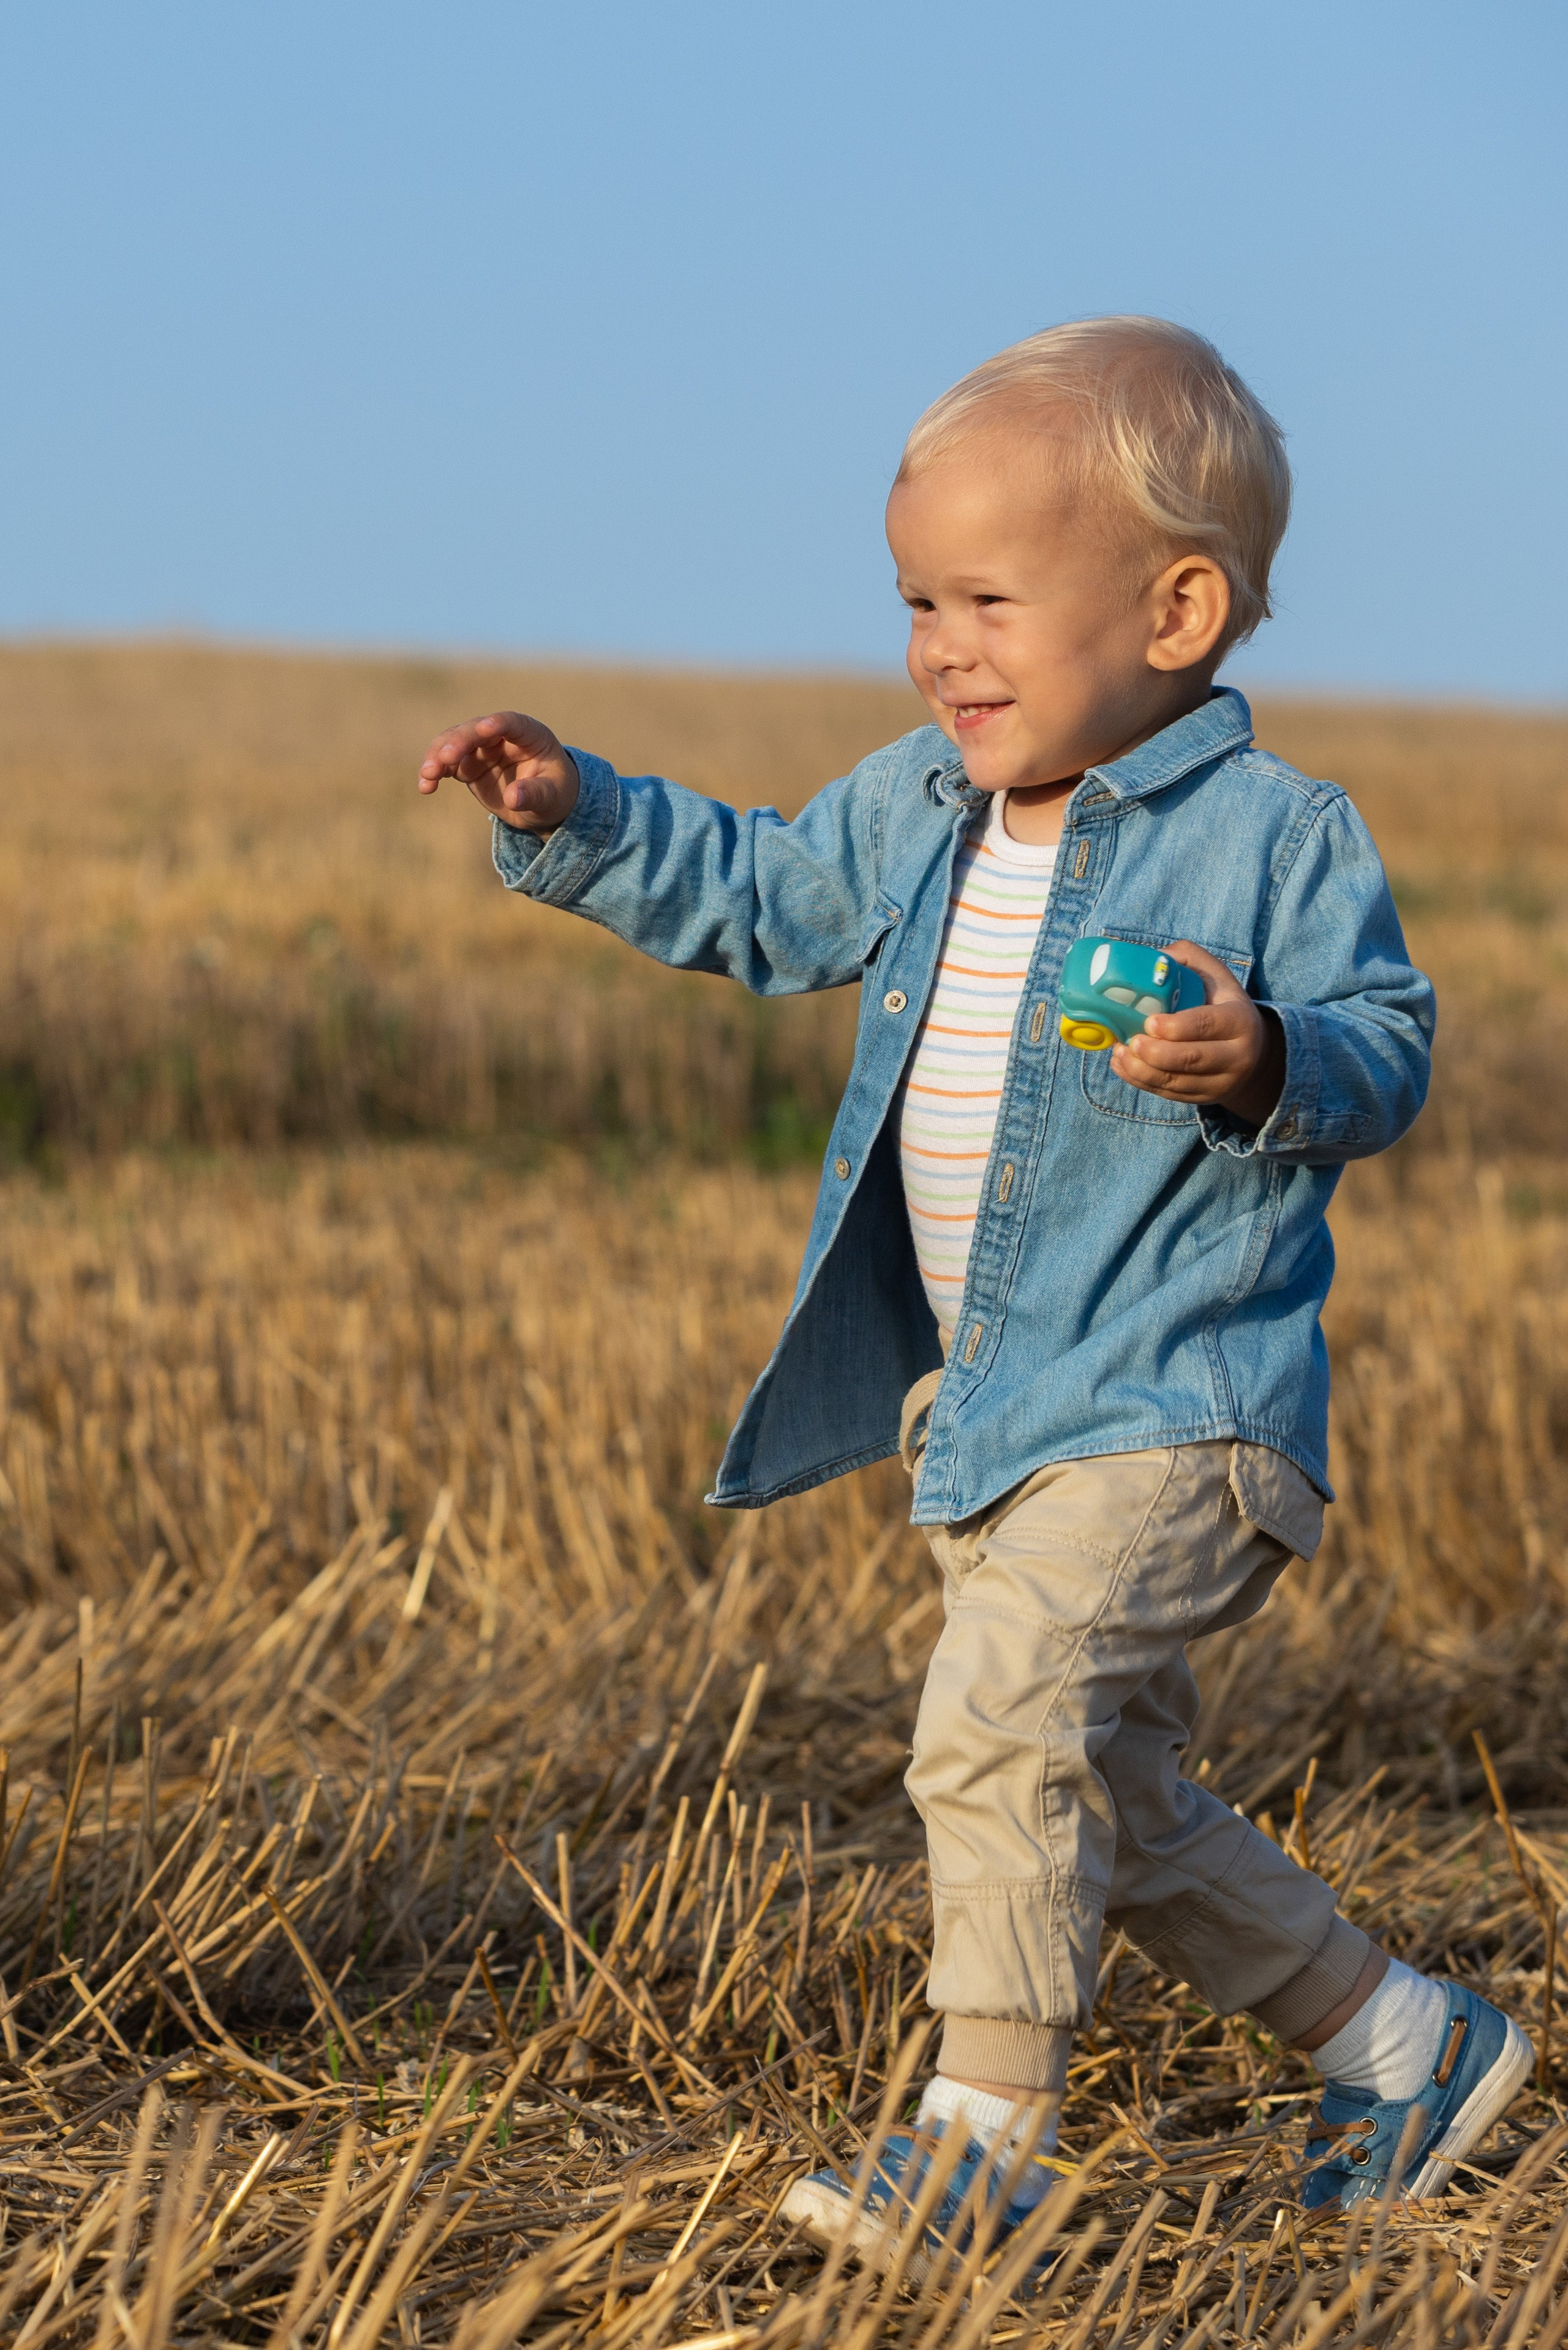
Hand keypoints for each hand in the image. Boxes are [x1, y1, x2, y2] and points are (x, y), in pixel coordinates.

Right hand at [417, 710, 579, 832]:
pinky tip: (426, 787)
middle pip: (475, 730)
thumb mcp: (552, 797)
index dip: (497, 723)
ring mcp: (481, 748)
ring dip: (438, 756)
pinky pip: (446, 764)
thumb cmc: (555, 794)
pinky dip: (434, 773)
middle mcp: (501, 735)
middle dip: (458, 742)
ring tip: (428, 776)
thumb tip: (514, 797)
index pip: (511, 722)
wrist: (544, 805)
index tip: (484, 728)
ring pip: (454, 742)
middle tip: (444, 758)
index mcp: (529, 734)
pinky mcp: (468, 765)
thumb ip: (535, 794)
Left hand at [1111, 940, 1285, 1126]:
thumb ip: (1186, 958)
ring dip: (1141, 1070)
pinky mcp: (1205, 1098)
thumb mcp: (1215, 976)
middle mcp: (1237, 1056)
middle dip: (1154, 1053)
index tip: (1148, 1022)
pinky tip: (1123, 1066)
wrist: (1252, 1051)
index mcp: (1240, 1020)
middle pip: (1190, 1058)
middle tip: (1130, 1041)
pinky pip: (1170, 1094)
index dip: (1176, 1026)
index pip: (1206, 1024)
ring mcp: (1222, 1082)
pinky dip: (1142, 1082)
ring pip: (1176, 1082)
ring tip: (1119, 1053)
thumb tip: (1152, 956)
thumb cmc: (1223, 1004)